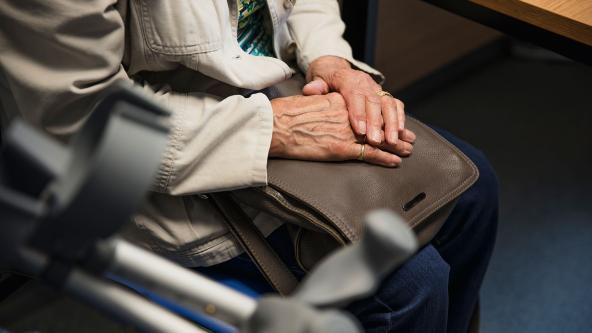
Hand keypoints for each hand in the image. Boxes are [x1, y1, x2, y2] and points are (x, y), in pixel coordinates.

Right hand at [269, 93, 413, 166]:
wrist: (275, 125)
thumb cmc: (284, 114)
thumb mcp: (305, 100)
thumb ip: (317, 99)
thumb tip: (317, 97)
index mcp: (338, 102)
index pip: (364, 110)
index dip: (379, 116)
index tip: (389, 119)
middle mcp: (346, 115)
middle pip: (376, 123)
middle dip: (394, 130)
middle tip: (409, 136)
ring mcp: (344, 133)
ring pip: (378, 138)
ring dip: (395, 145)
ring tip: (408, 149)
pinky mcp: (340, 149)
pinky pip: (368, 154)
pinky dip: (384, 158)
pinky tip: (395, 161)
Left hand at [303, 56, 410, 146]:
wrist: (334, 68)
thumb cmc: (323, 80)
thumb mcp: (316, 80)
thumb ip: (315, 87)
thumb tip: (311, 90)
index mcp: (347, 78)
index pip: (354, 95)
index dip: (358, 113)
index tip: (360, 131)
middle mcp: (364, 81)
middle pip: (373, 101)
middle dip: (376, 123)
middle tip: (376, 141)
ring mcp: (376, 87)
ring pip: (388, 103)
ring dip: (392, 123)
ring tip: (392, 141)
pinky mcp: (384, 94)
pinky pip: (396, 104)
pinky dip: (400, 118)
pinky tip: (401, 132)